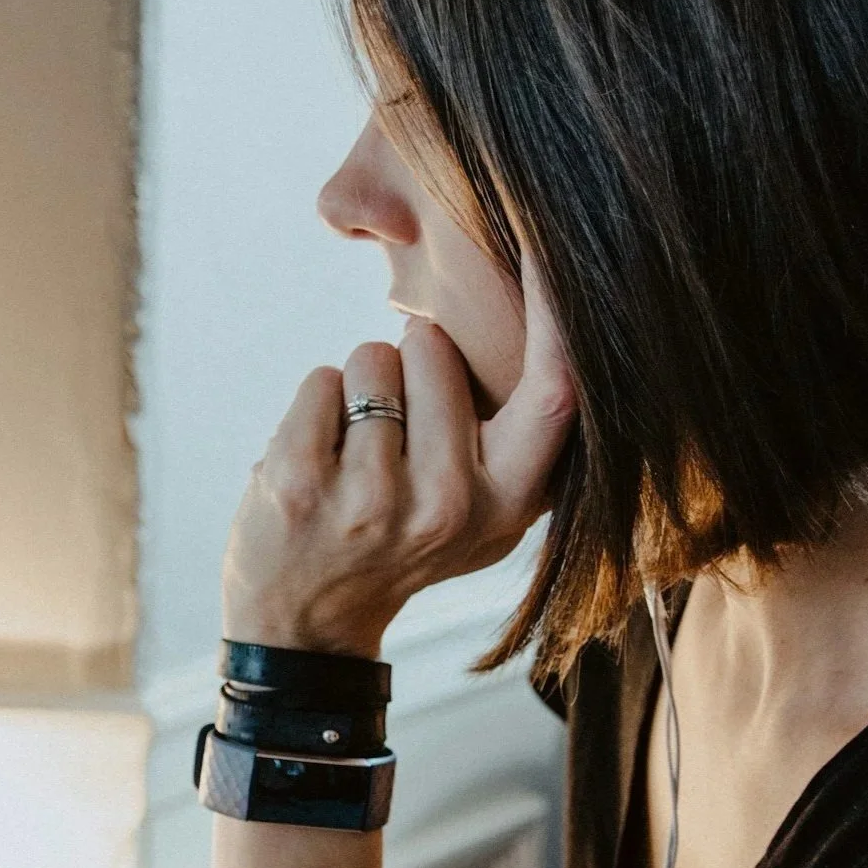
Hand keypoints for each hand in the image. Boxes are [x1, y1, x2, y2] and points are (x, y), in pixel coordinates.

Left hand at [221, 255, 574, 657]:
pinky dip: (315, 406)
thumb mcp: (486, 510)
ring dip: (360, 388)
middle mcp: (449, 504)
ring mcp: (372, 499)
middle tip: (399, 437)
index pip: (555, 390)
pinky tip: (318, 463)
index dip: (557, 311)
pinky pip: (322, 380)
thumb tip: (564, 316)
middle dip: (411, 361)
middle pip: (434, 347)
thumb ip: (523, 436)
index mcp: (509, 503)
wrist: (306, 624)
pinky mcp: (302, 484)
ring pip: (373, 357)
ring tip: (357, 456)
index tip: (550, 243)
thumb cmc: (404, 543)